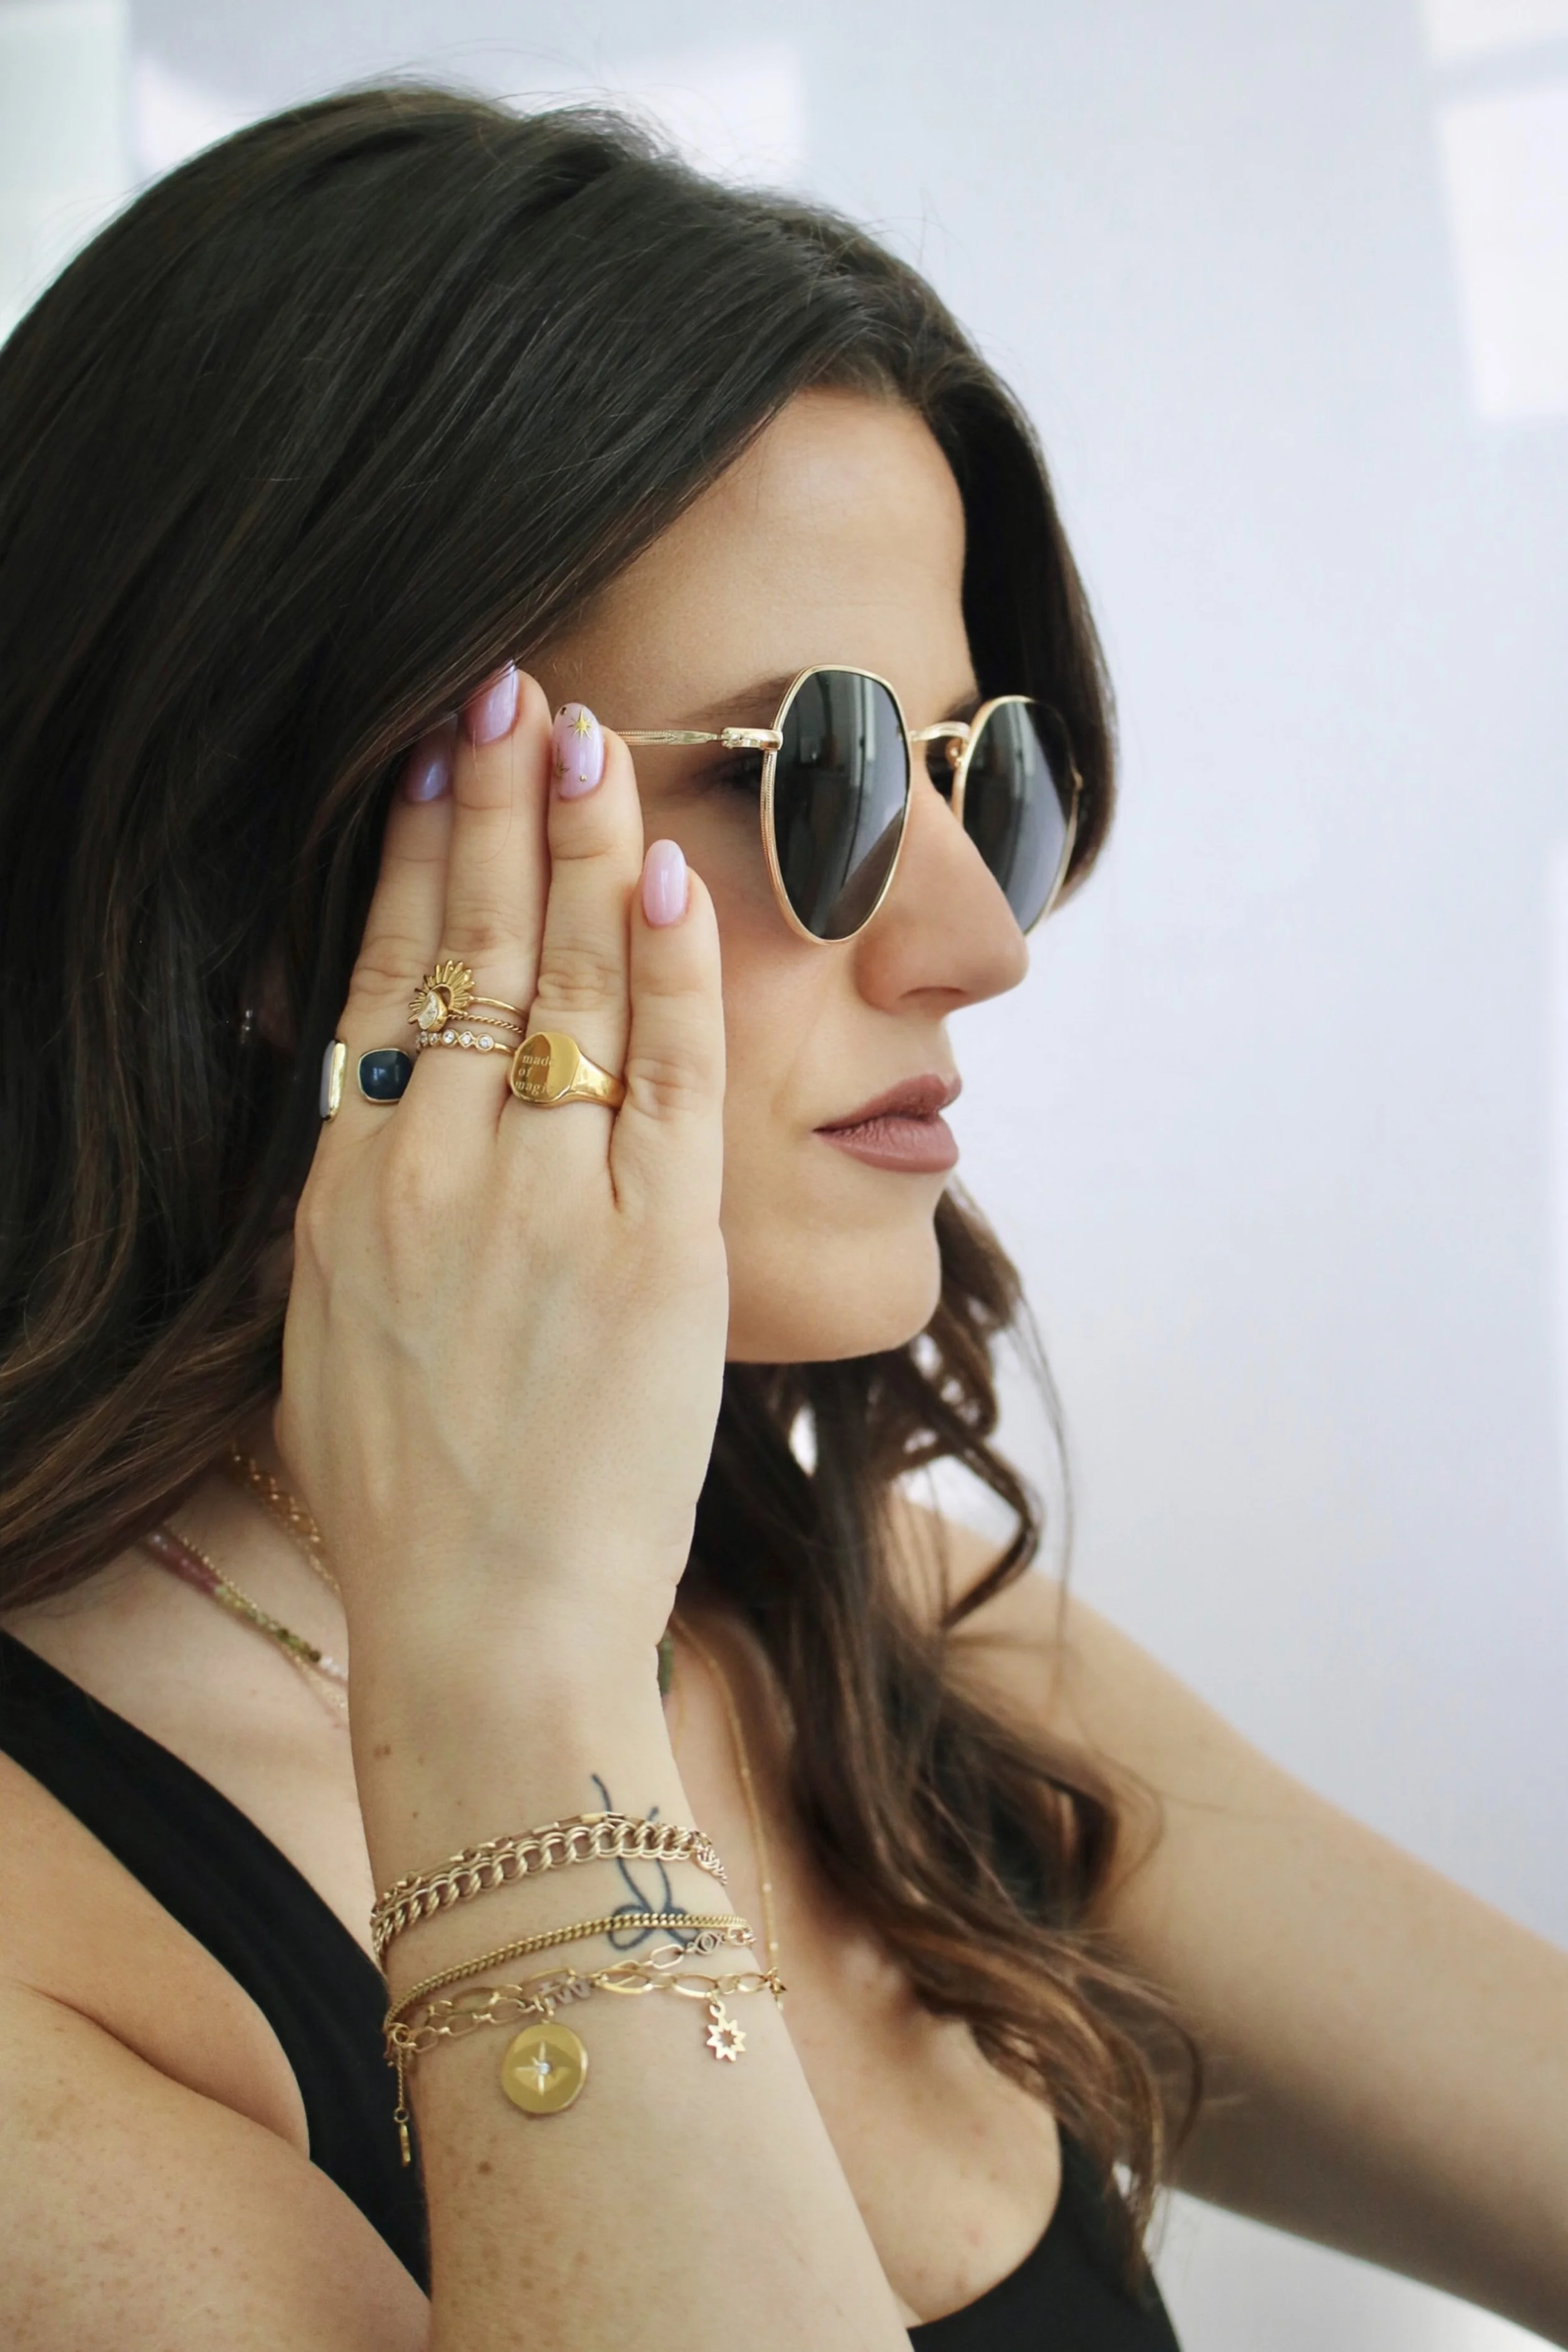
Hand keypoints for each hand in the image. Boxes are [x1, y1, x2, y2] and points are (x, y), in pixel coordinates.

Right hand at [276, 668, 727, 1695]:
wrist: (485, 1636)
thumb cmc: (410, 1502)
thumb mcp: (330, 1331)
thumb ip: (357, 1198)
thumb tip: (366, 1081)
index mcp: (344, 1192)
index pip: (376, 977)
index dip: (407, 854)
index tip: (434, 758)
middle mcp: (432, 1177)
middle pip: (465, 949)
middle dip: (495, 805)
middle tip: (515, 687)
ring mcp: (545, 1211)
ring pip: (562, 989)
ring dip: (578, 850)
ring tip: (590, 738)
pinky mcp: (657, 1256)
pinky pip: (665, 1078)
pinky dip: (670, 972)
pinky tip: (669, 877)